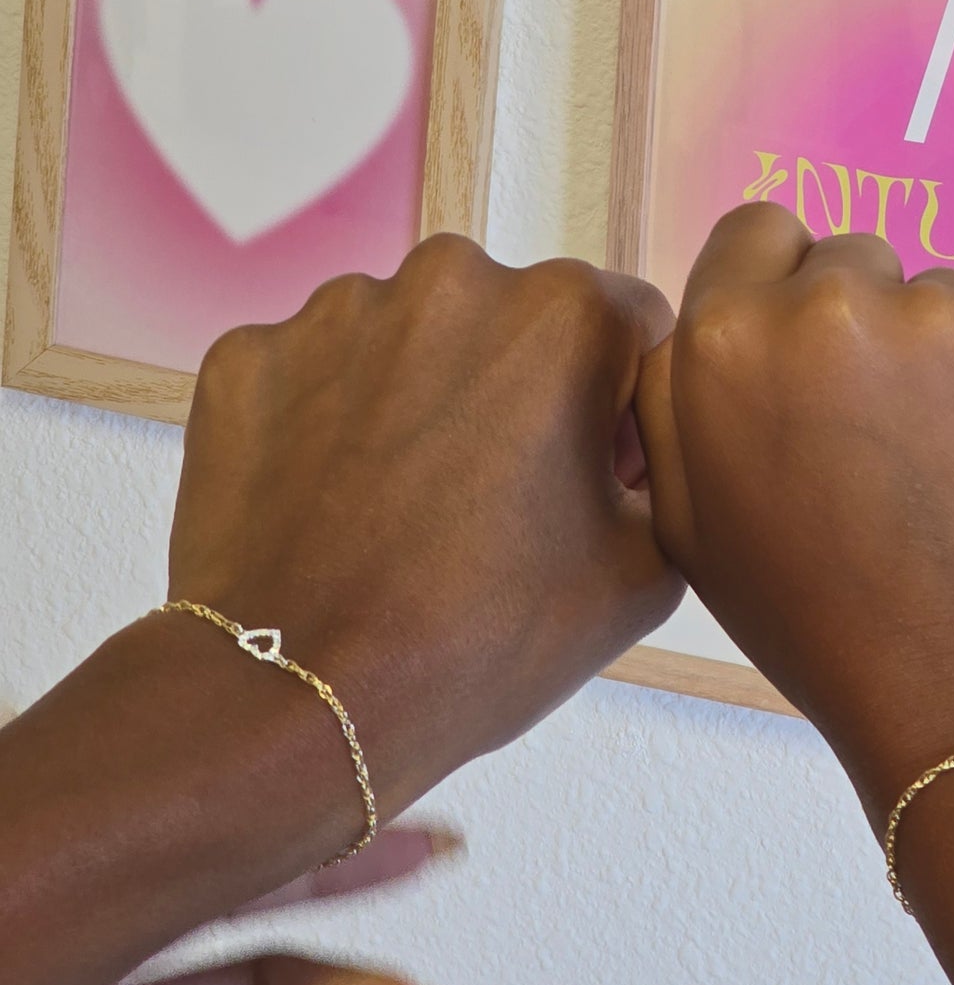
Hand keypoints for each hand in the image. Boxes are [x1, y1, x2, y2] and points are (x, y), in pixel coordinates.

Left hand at [170, 237, 684, 837]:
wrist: (300, 704)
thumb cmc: (478, 641)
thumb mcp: (646, 572)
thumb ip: (670, 475)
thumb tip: (637, 455)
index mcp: (562, 313)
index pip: (631, 327)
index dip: (626, 407)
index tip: (594, 477)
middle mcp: (450, 280)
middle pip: (515, 320)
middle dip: (519, 389)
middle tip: (498, 501)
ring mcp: (336, 313)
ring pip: (411, 340)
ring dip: (422, 397)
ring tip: (406, 509)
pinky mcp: (251, 356)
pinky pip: (314, 372)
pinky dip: (329, 422)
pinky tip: (335, 505)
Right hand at [636, 208, 953, 821]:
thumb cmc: (823, 624)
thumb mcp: (693, 518)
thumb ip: (678, 394)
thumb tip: (705, 320)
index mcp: (725, 341)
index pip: (758, 232)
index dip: (783, 288)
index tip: (815, 353)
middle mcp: (830, 307)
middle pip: (855, 259)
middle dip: (868, 323)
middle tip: (887, 434)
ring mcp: (948, 317)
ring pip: (947, 296)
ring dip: (951, 356)